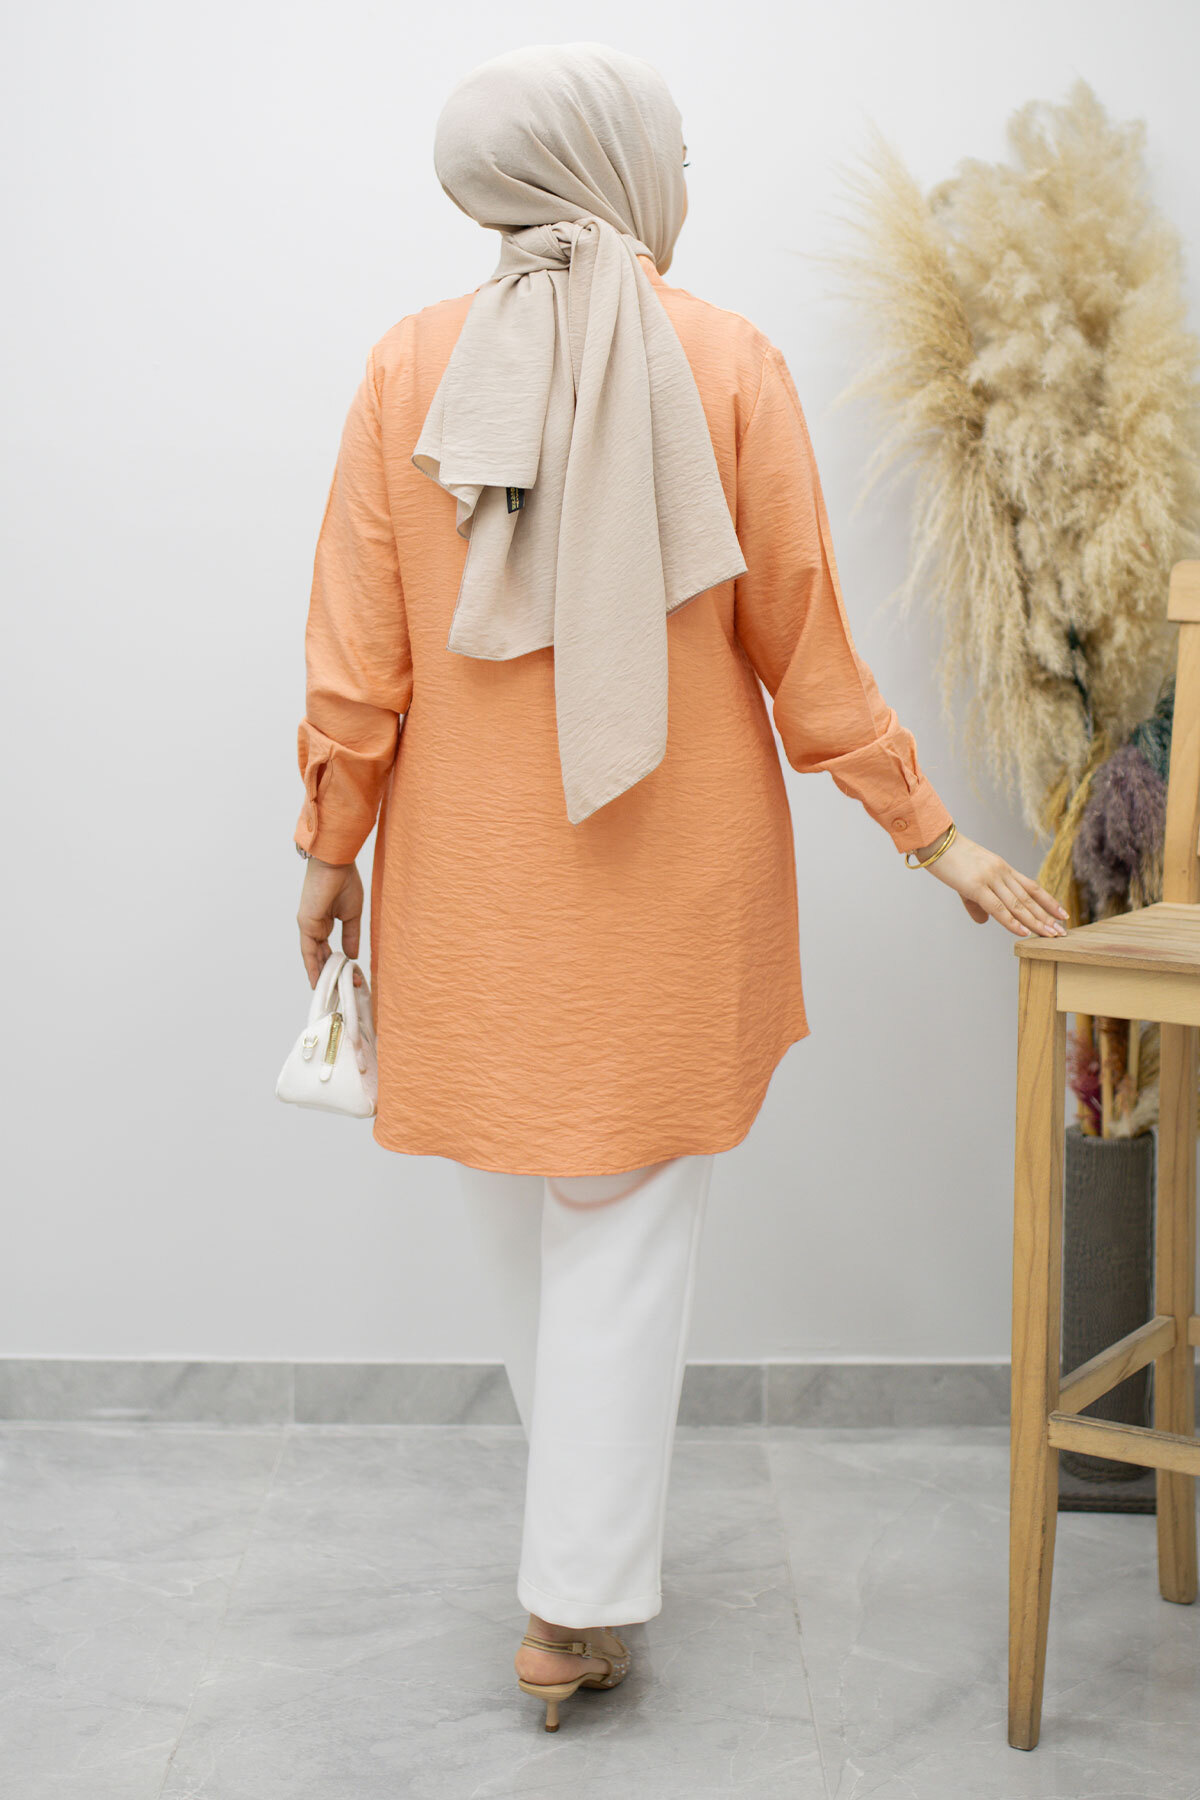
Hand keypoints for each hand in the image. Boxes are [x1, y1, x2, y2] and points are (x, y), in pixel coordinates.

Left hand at [297, 855, 364, 986]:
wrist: (336, 863)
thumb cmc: (344, 881)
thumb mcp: (351, 915)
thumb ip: (351, 936)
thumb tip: (352, 956)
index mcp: (324, 922)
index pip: (330, 950)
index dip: (338, 965)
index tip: (351, 977)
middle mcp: (314, 926)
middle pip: (321, 956)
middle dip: (332, 974)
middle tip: (344, 989)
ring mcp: (308, 926)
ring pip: (314, 957)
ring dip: (322, 974)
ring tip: (330, 993)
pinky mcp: (306, 924)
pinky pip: (308, 951)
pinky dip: (311, 966)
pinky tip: (316, 981)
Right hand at [917, 829, 1068, 939]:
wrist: (936, 841)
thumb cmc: (950, 859)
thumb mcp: (968, 881)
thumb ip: (978, 903)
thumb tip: (984, 921)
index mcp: (1003, 868)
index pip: (1032, 887)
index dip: (1048, 902)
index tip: (1062, 914)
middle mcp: (1002, 873)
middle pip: (1030, 898)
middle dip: (1047, 917)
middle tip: (1061, 932)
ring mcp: (990, 878)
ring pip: (1018, 905)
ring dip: (1036, 922)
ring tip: (1050, 935)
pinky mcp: (976, 886)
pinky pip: (999, 908)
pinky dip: (1012, 922)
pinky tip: (1024, 932)